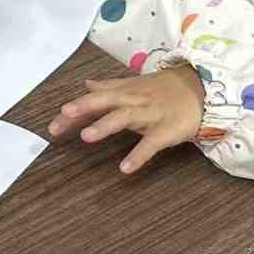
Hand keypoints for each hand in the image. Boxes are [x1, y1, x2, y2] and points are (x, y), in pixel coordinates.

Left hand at [47, 64, 204, 173]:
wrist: (201, 88)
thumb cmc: (164, 89)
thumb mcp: (135, 85)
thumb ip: (109, 86)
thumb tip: (86, 85)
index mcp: (124, 92)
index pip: (93, 99)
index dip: (73, 110)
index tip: (52, 125)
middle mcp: (133, 101)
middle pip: (105, 102)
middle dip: (83, 108)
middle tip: (62, 117)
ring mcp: (150, 115)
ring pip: (125, 117)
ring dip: (105, 126)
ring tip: (86, 137)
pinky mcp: (166, 130)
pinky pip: (151, 143)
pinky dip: (139, 155)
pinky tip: (125, 168)